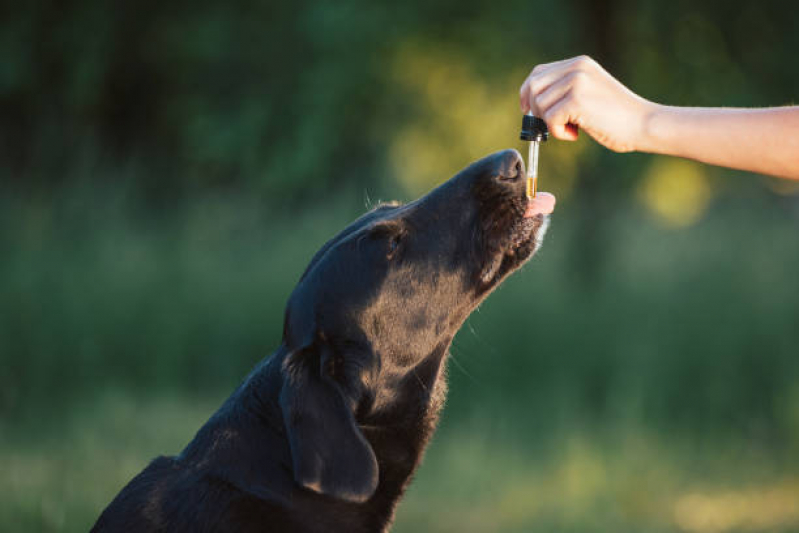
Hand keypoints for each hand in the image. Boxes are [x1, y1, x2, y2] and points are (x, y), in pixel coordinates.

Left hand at [519, 55, 654, 152]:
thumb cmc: (617, 117)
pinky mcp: (576, 99)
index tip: (529, 111)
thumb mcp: (589, 93)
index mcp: (579, 63)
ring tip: (573, 129)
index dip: (528, 93)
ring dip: (551, 124)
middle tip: (552, 125)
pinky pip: (549, 119)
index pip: (538, 73)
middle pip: (533, 87)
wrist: (644, 124)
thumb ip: (565, 91)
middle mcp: (576, 67)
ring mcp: (576, 81)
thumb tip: (531, 106)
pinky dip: (558, 133)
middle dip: (535, 110)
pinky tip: (576, 134)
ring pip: (540, 106)